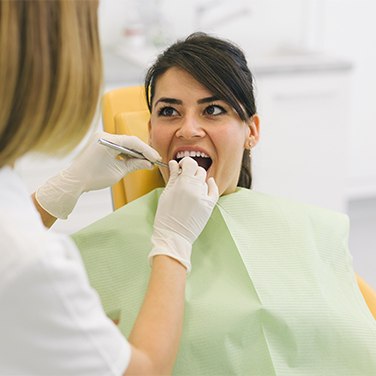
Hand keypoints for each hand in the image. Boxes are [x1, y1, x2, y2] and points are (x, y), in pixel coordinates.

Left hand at [35, 131, 160, 218]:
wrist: (74, 181)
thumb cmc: (93, 177)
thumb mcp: (118, 172)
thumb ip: (135, 165)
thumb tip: (149, 164)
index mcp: (107, 140)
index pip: (133, 142)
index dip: (147, 150)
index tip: (156, 158)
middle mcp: (104, 136)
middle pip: (129, 141)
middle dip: (142, 151)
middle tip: (154, 160)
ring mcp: (101, 139)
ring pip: (124, 143)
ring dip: (135, 152)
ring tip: (146, 162)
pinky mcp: (100, 143)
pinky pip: (117, 146)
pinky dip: (126, 153)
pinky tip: (134, 160)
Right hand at [149, 157, 218, 271]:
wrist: (173, 236)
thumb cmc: (165, 216)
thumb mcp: (166, 194)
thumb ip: (173, 177)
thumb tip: (174, 164)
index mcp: (183, 183)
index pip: (190, 163)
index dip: (185, 162)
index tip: (181, 167)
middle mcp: (195, 188)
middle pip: (198, 170)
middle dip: (191, 171)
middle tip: (184, 176)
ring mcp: (204, 197)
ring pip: (204, 180)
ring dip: (198, 180)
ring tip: (190, 187)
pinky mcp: (209, 206)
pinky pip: (214, 190)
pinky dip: (212, 184)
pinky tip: (209, 182)